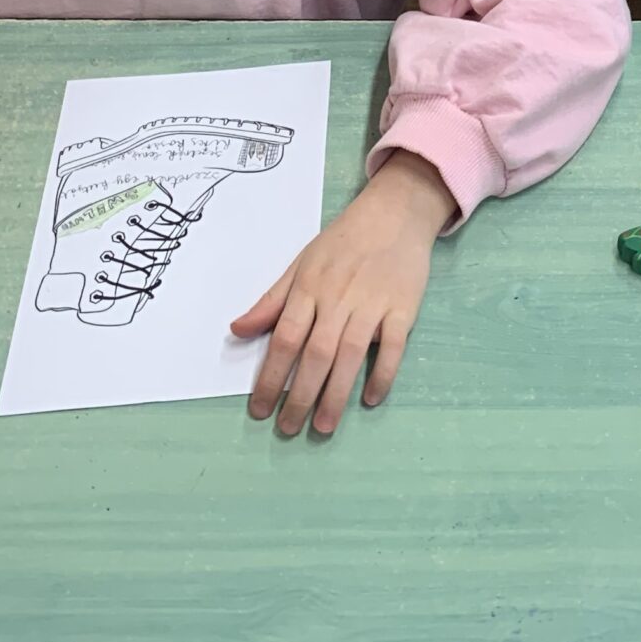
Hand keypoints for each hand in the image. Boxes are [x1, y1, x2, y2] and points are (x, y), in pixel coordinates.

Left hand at [233, 152, 453, 435]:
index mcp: (310, 287)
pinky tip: (370, 398)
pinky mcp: (403, 307)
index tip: (259, 410)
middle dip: (300, 396)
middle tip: (288, 429)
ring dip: (336, 394)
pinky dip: (382, 374)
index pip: (285, 338)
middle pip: (316, 353)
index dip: (270, 376)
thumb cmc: (344, 241)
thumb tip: (237, 330)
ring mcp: (373, 303)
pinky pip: (393, 346)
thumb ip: (272, 300)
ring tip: (323, 427)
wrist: (395, 212)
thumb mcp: (302, 263)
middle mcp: (339, 297)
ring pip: (351, 355)